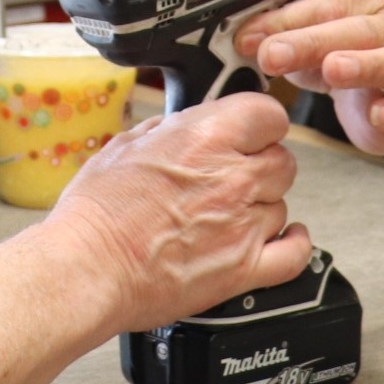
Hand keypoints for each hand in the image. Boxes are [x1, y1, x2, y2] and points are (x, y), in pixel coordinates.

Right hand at [44, 91, 309, 333]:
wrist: (88, 267)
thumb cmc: (97, 213)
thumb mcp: (126, 145)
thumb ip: (168, 130)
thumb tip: (184, 126)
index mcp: (206, 138)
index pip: (269, 114)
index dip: (260, 124)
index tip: (250, 132)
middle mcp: (233, 178)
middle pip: (282, 161)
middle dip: (262, 165)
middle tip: (235, 176)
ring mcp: (242, 225)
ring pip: (281, 204)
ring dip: (262, 207)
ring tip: (230, 214)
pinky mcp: (243, 268)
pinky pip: (295, 253)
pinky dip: (294, 244)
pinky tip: (286, 237)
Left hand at [235, 0, 383, 156]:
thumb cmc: (344, 48)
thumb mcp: (309, 35)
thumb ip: (281, 34)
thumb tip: (242, 39)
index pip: (322, 5)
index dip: (284, 23)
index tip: (249, 39)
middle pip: (355, 31)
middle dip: (313, 42)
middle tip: (276, 54)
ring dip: (364, 65)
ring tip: (334, 70)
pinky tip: (378, 114)